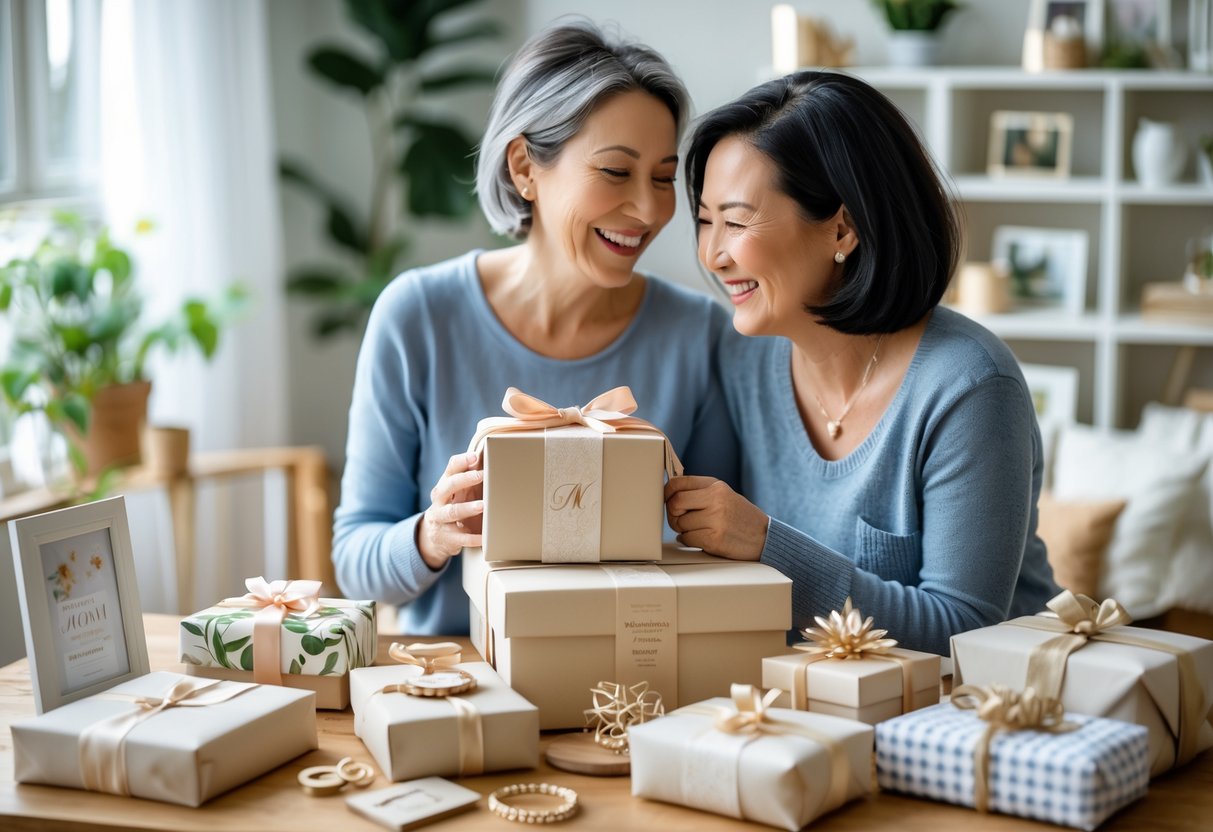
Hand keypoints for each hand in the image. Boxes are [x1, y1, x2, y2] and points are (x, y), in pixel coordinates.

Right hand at [417, 451, 484, 569]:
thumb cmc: (453, 506)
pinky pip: (460, 538)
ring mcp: (440, 520)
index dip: (462, 462)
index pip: (450, 470)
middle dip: (464, 480)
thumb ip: (468, 476)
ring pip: (452, 512)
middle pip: (447, 487)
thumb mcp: (457, 492)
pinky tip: (484, 537)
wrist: (435, 536)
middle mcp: (439, 501)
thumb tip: (483, 458)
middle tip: (481, 475)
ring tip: (483, 505)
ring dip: (467, 508)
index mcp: (444, 486)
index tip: (475, 457)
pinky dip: (472, 538)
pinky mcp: (446, 538)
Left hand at [664, 476, 767, 560]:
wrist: (765, 537)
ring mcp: (716, 519)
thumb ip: (700, 492)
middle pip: (675, 503)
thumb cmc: (741, 517)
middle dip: (672, 514)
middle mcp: (716, 499)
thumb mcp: (724, 495)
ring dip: (682, 530)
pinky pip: (687, 539)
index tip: (667, 499)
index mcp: (716, 486)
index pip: (679, 482)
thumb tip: (670, 494)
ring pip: (680, 523)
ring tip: (695, 530)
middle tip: (678, 520)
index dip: (667, 492)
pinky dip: (688, 541)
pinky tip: (700, 539)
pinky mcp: (715, 539)